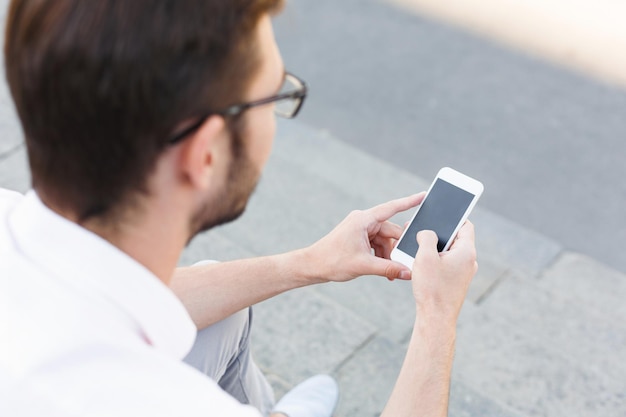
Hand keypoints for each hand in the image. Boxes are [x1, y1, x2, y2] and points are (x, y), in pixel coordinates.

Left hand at [304, 193, 424, 282]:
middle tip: (403, 266)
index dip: (409, 202)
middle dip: (396, 249)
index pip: (391, 208)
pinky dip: (382, 256)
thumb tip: (408, 273)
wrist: (312, 266)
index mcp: (363, 220)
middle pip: (390, 232)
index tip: (424, 195)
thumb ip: (388, 269)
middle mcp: (363, 221)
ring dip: (388, 255)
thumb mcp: (363, 266)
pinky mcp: (359, 237)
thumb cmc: (332, 261)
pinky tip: (382, 269)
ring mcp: (360, 229)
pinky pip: (377, 244)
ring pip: (385, 240)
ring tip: (389, 273)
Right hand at [411, 222, 477, 321]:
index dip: (453, 218)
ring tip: (418, 250)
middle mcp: (469, 261)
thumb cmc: (432, 288)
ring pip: (450, 252)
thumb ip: (426, 237)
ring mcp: (464, 272)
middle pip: (455, 238)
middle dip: (438, 234)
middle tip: (422, 231)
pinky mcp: (457, 281)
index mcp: (466, 251)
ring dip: (435, 248)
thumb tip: (427, 233)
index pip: (465, 225)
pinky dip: (436, 261)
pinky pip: (448, 264)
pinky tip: (422, 265)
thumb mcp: (425, 256)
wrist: (436, 318)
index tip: (441, 214)